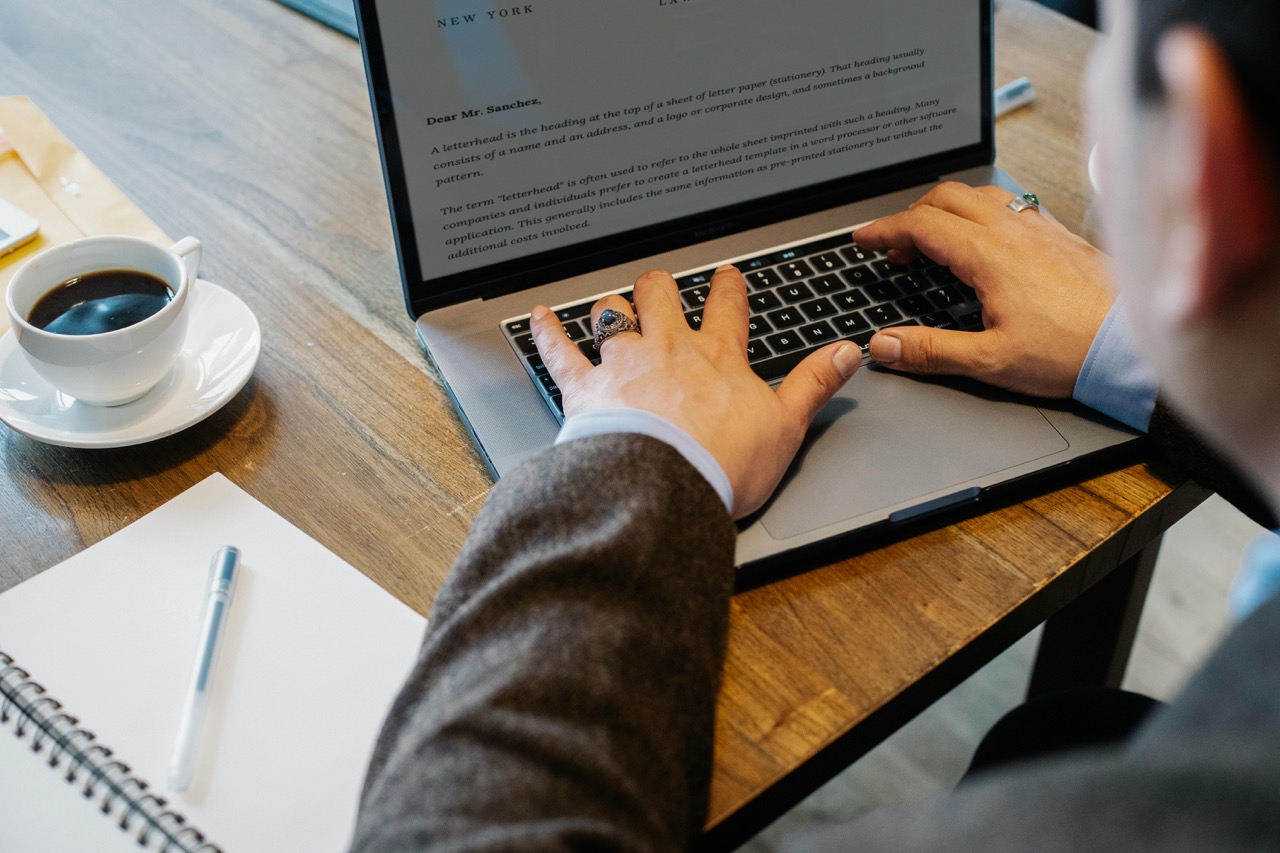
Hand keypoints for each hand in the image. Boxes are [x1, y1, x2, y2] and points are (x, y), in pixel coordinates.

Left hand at [531, 266, 860, 517]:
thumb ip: (814, 384)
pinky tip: (538, 316)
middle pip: (662, 298)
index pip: (727, 309)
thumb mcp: (786, 426)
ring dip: (611, 308)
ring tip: (611, 305)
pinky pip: (560, 350)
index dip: (728, 289)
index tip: (727, 278)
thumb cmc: (722, 462)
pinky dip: (547, 332)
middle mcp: (667, 348)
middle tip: (661, 285)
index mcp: (717, 357)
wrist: (663, 485)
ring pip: (612, 316)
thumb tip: (848, 353)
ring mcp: (623, 364)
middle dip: (661, 287)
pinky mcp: (585, 387)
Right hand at [853, 182, 1114, 397]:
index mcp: (988, 254)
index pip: (920, 225)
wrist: (1133, 343)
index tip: (864, 239)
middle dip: (910, 216)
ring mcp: (1038, 227)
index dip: (884, 230)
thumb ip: (931, 351)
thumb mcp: (989, 361)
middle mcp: (1012, 229)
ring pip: (979, 194)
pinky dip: (981, 212)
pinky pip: (1010, 204)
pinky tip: (985, 240)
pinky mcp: (1059, 234)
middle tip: (894, 246)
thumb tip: (885, 346)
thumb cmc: (1072, 350)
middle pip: (946, 198)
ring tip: (935, 239)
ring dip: (947, 209)